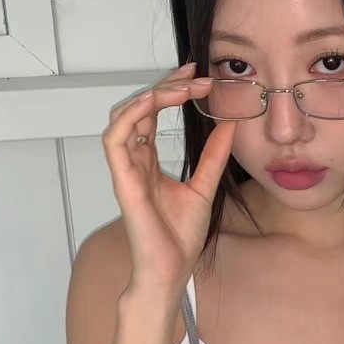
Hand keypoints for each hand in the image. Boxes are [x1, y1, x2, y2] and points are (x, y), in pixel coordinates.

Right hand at [102, 63, 233, 292]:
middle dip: (164, 85)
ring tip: (181, 87)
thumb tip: (228, 124)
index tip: (198, 77)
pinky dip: (130, 116)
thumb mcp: (205, 185)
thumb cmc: (179, 237)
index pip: (152, 114)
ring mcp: (125, 169)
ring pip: (124, 116)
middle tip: (193, 73)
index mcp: (148, 162)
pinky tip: (153, 101)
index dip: (171, 91)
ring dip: (151, 95)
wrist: (171, 269)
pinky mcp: (121, 181)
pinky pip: (115, 139)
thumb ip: (213, 155)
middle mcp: (133, 161)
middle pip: (138, 108)